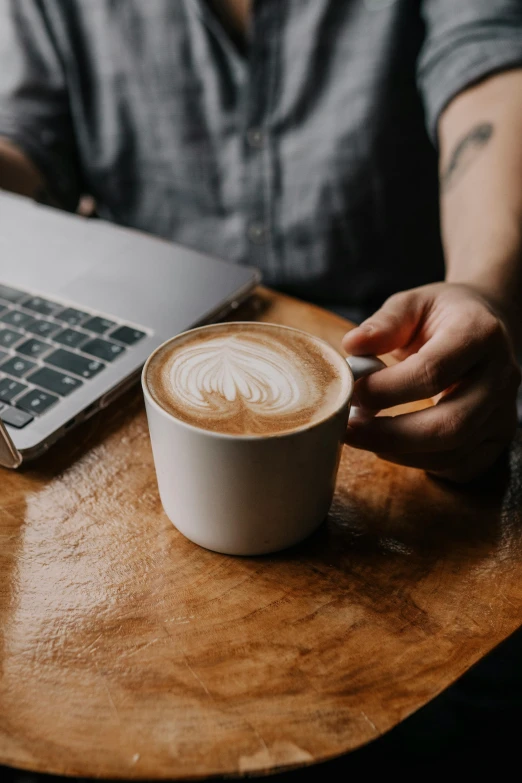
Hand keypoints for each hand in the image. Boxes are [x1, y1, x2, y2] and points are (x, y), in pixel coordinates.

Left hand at [341, 283, 520, 482]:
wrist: (488, 325)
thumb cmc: (443, 315)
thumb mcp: (413, 304)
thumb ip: (384, 323)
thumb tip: (352, 346)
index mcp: (479, 334)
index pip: (432, 371)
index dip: (386, 389)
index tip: (351, 393)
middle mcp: (500, 376)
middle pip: (449, 424)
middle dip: (390, 434)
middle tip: (349, 429)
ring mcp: (504, 411)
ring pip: (454, 451)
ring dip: (400, 453)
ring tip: (363, 436)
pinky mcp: (499, 436)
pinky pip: (462, 467)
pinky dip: (422, 464)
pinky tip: (393, 447)